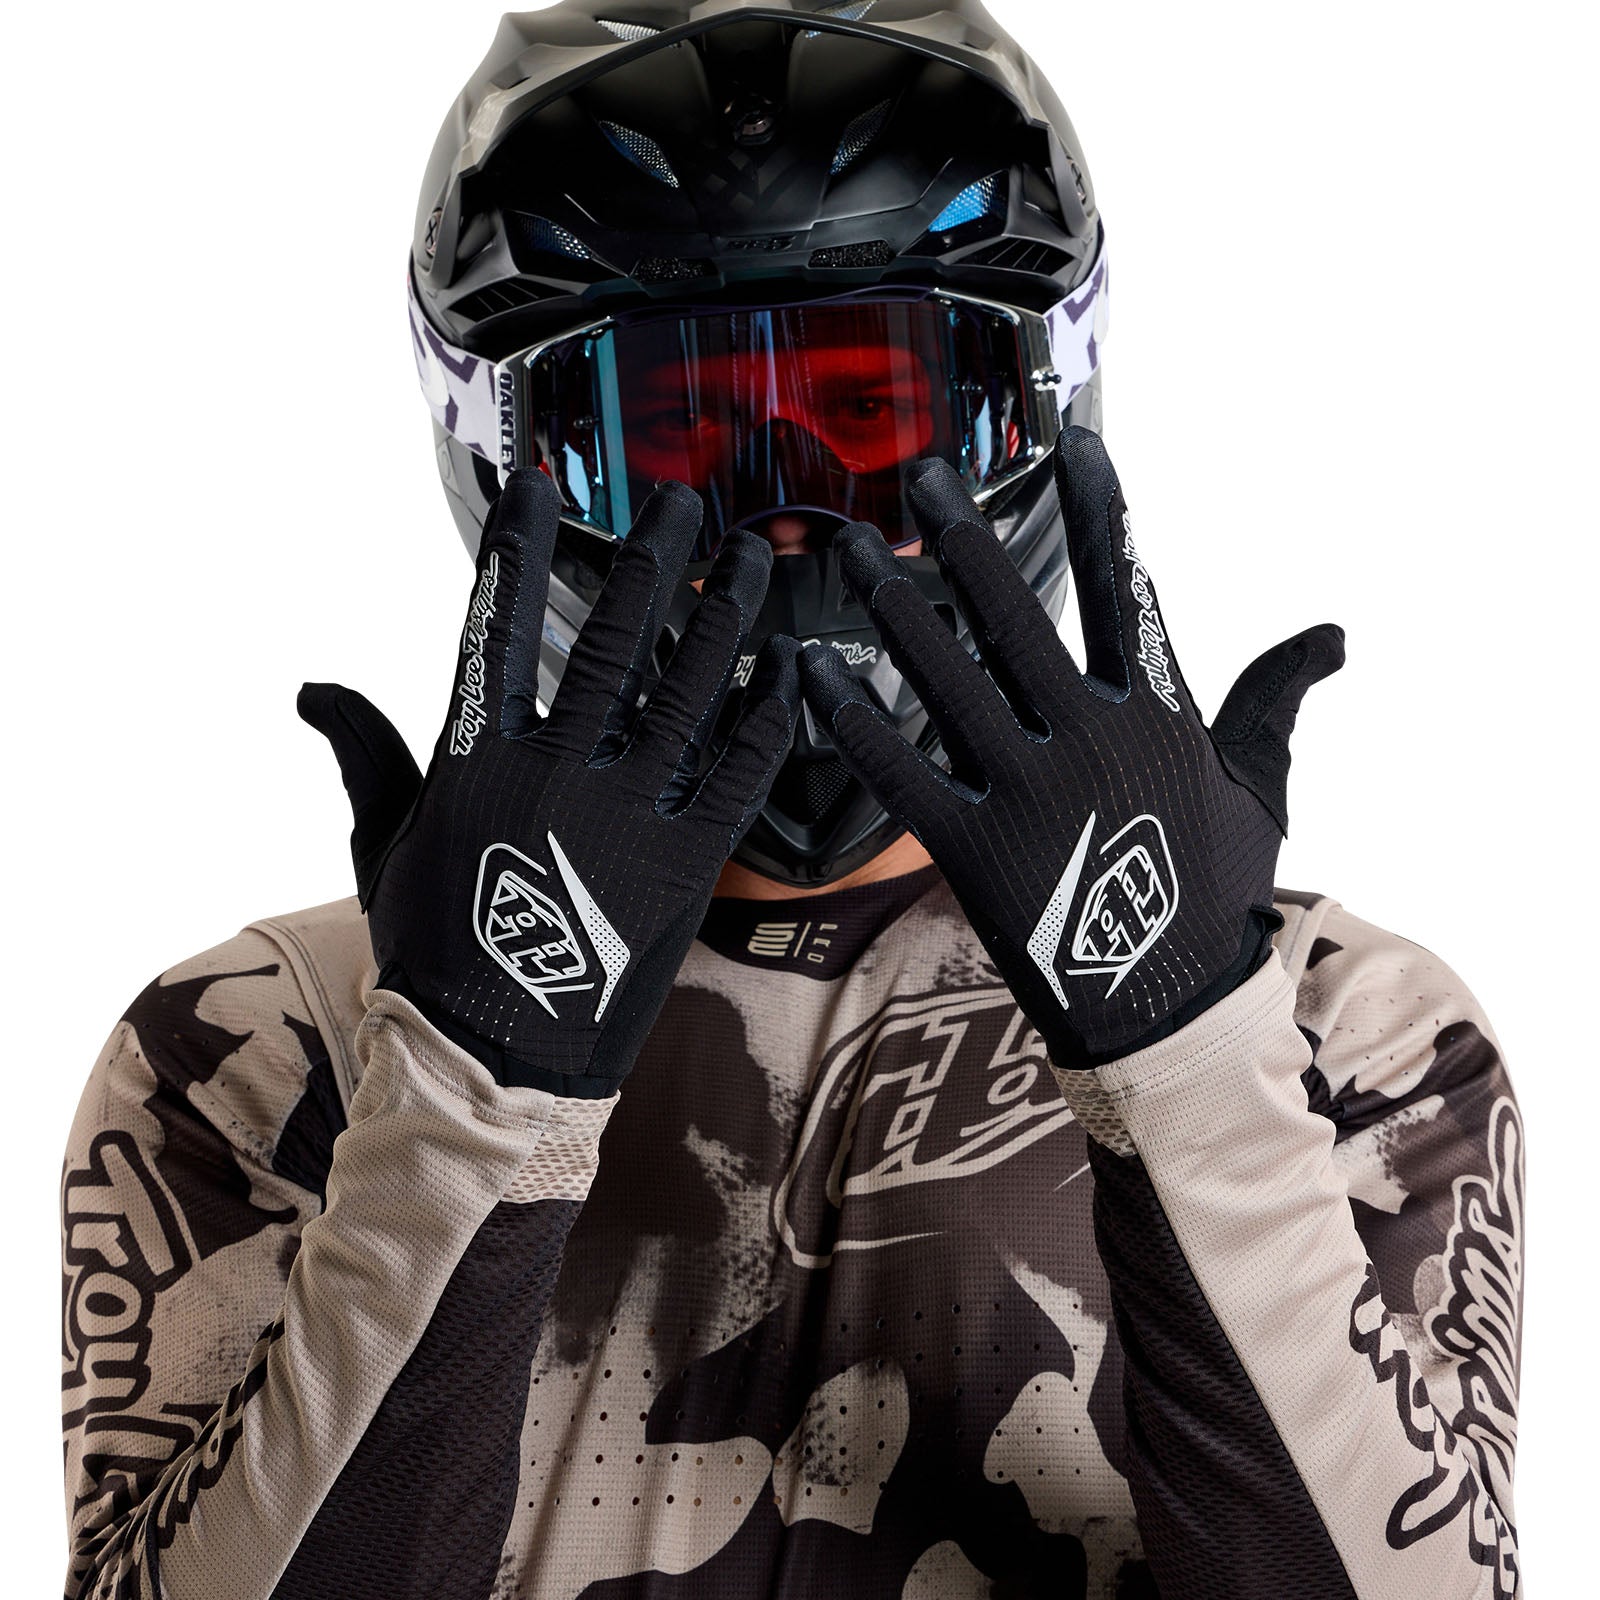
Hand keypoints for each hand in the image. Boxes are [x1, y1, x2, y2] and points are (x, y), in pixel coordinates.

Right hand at [300, 470, 799, 1095]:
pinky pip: (738, 775)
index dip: (515, 551)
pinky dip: (769, 719)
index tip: (537, 488)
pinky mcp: (689, 865)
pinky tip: (793, 669)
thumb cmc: (432, 949)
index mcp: (477, 759)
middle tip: (685, 503)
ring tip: (752, 559)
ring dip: (723, 618)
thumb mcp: (383, 847)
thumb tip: (312, 686)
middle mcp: (557, 771)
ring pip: (688, 692)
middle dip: (650, 561)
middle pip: (610, 640)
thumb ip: (364, 754)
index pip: (493, 627)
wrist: (494, 1058)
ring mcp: (628, 815)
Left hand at [799, 428, 1341, 1066]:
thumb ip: (1278, 697)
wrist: (1168, 1004)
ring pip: (947, 680)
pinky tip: (812, 668)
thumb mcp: (1263, 785)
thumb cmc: (1215, 887)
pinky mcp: (969, 847)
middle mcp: (1087, 737)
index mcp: (1157, 711)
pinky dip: (851, 718)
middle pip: (1015, 616)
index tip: (1068, 440)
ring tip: (856, 551)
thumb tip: (1336, 634)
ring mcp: (1025, 792)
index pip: (1122, 584)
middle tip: (921, 474)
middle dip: (966, 537)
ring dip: (896, 609)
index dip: (1096, 505)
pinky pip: (898, 771)